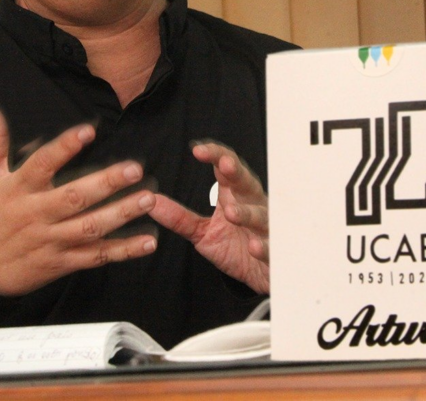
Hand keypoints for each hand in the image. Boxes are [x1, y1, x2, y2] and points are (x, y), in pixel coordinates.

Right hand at [0, 99, 157, 295]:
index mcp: (18, 189)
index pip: (41, 165)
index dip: (64, 147)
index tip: (88, 131)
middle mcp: (37, 215)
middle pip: (74, 198)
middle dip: (106, 183)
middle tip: (134, 169)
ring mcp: (52, 241)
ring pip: (90, 228)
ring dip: (121, 214)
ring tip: (148, 199)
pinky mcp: (64, 262)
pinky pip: (96, 257)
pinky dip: (123, 251)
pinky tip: (148, 242)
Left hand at [149, 142, 268, 293]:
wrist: (259, 275)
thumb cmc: (236, 246)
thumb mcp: (202, 232)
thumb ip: (179, 218)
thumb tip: (152, 202)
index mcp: (235, 196)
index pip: (226, 169)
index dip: (215, 156)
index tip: (197, 150)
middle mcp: (252, 206)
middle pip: (247, 182)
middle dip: (237, 172)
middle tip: (225, 165)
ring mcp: (265, 228)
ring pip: (261, 215)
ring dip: (247, 213)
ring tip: (231, 214)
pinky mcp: (273, 253)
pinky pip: (272, 248)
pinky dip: (264, 247)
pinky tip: (254, 247)